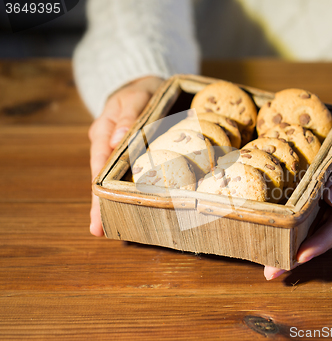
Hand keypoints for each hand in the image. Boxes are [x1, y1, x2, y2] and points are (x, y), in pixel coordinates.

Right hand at [88, 76, 162, 235]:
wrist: (143, 87)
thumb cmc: (140, 91)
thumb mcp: (135, 97)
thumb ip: (128, 117)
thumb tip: (114, 142)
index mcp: (104, 132)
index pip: (100, 164)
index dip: (98, 190)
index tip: (99, 211)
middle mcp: (106, 145)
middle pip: (100, 178)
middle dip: (99, 205)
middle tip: (98, 231)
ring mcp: (115, 151)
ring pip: (110, 180)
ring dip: (108, 203)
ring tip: (105, 228)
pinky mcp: (128, 155)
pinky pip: (123, 175)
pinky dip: (122, 192)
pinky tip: (124, 210)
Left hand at [264, 120, 331, 279]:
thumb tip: (331, 198)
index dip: (319, 243)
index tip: (299, 257)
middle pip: (323, 238)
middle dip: (297, 256)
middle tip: (272, 272)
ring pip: (315, 232)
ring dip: (293, 247)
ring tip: (268, 262)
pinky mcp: (331, 201)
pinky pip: (312, 219)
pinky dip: (295, 229)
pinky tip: (277, 235)